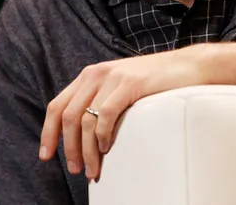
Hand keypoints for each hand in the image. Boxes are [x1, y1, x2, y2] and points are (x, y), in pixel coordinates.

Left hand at [38, 41, 235, 181]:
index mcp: (90, 75)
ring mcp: (113, 77)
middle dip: (69, 148)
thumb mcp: (120, 88)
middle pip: (68, 116)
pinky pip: (105, 115)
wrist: (190, 67)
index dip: (48, 133)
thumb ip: (101, 101)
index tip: (46, 156)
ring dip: (86, 150)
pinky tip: (106, 148)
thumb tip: (83, 136)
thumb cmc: (157, 83)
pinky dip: (102, 136)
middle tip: (77, 169)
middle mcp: (96, 73)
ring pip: (85, 120)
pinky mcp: (130, 83)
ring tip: (93, 168)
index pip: (58, 105)